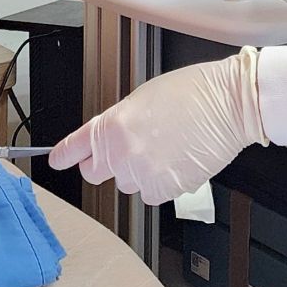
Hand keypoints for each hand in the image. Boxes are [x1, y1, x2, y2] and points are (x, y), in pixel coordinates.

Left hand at [50, 49, 266, 204]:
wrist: (229, 105)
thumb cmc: (192, 93)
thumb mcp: (142, 97)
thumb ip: (118, 122)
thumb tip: (109, 138)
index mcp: (112, 127)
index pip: (74, 148)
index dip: (64, 156)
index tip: (58, 160)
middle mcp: (122, 154)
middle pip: (95, 173)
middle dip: (104, 163)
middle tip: (126, 150)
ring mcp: (144, 175)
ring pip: (127, 183)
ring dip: (138, 171)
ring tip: (164, 147)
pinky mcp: (167, 190)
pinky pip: (152, 193)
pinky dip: (161, 182)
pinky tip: (176, 160)